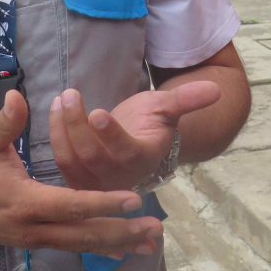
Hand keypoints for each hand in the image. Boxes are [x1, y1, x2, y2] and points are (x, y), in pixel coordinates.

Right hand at [0, 90, 163, 256]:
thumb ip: (6, 121)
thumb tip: (18, 94)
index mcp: (24, 201)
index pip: (72, 205)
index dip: (103, 202)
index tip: (133, 199)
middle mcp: (32, 227)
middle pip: (84, 234)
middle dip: (121, 231)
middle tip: (155, 226)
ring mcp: (33, 240)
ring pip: (81, 245)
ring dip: (116, 243)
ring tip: (148, 242)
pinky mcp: (34, 242)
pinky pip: (72, 247)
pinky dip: (98, 248)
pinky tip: (121, 250)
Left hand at [49, 82, 220, 191]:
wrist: (139, 142)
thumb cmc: (152, 122)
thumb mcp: (168, 108)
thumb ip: (187, 100)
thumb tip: (216, 89)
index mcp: (142, 159)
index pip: (125, 151)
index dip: (111, 134)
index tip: (98, 112)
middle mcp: (118, 177)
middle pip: (92, 156)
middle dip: (77, 125)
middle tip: (71, 94)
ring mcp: (96, 181)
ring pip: (72, 159)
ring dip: (62, 128)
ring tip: (63, 98)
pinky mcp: (77, 177)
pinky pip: (62, 160)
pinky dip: (55, 134)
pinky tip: (55, 107)